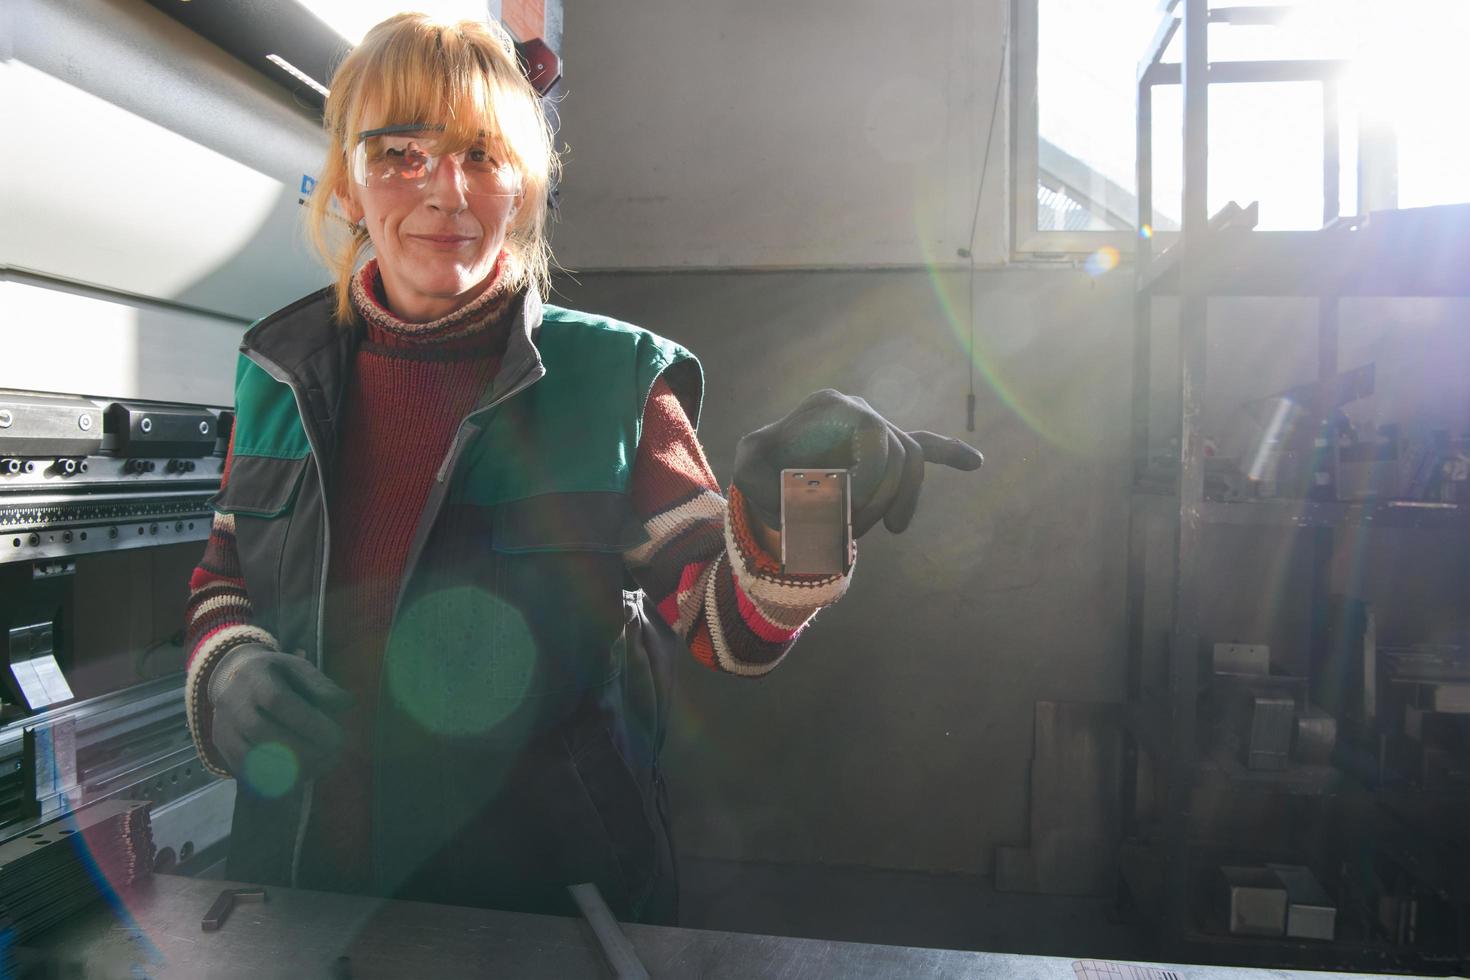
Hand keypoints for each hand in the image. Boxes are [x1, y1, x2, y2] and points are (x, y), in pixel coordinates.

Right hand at [208, 644, 352, 781]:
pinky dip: (275, 779)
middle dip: (303, 749)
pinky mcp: (223, 749)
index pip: (278, 702)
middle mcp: (233, 703)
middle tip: (333, 755)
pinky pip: (246, 772)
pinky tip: (301, 776)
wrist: (232, 678)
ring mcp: (224, 728)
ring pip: (252, 757)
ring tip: (322, 766)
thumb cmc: (276, 674)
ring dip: (291, 768)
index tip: (337, 737)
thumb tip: (346, 704)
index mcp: (256, 677)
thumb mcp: (299, 668)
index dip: (308, 723)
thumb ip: (321, 686)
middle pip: (264, 733)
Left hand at [734, 389, 982, 537]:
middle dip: (882, 498)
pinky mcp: (888, 446)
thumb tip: (805, 490)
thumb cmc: (759, 468)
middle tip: (853, 531)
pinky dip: (949, 454)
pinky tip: (975, 462)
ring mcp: (877, 427)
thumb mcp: (749, 470)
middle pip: (898, 453)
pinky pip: (926, 446)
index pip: (877, 440)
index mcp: (833, 407)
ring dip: (904, 498)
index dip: (872, 481)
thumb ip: (766, 478)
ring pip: (913, 461)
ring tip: (892, 528)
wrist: (769, 468)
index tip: (849, 515)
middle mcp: (860, 409)